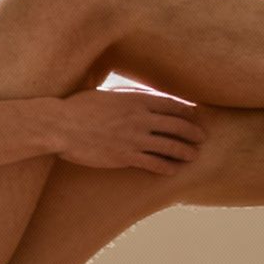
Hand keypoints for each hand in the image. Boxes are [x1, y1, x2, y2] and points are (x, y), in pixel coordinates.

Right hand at [55, 86, 207, 174]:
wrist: (61, 126)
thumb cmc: (77, 107)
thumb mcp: (105, 94)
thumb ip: (123, 96)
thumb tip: (133, 96)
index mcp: (135, 99)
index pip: (170, 104)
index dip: (185, 111)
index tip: (194, 115)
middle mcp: (140, 118)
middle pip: (176, 125)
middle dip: (192, 132)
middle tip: (202, 137)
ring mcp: (134, 138)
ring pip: (169, 145)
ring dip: (184, 151)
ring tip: (193, 155)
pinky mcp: (125, 156)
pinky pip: (153, 163)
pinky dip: (166, 166)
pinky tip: (173, 170)